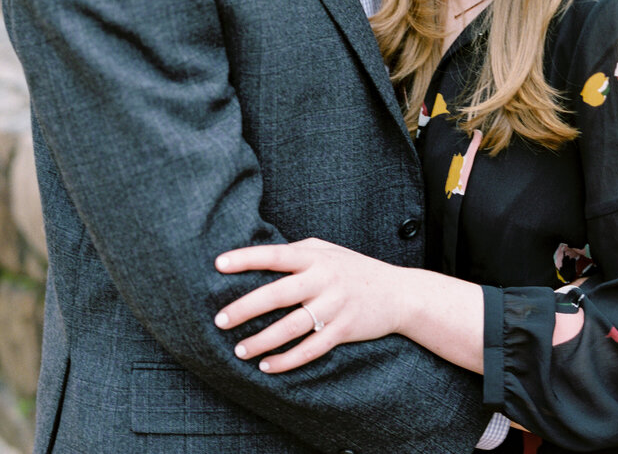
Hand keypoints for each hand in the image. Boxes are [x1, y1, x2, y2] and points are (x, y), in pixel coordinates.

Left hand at [214, 238, 409, 371]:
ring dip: (262, 341)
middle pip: (278, 293)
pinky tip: (268, 365)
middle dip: (246, 307)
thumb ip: (298, 251)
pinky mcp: (344, 330)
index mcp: (316, 257)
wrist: (398, 293)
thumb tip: (261, 254)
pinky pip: (310, 349)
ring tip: (239, 350)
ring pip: (291, 327)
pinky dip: (287, 360)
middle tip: (219, 320)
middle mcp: (324, 279)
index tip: (218, 264)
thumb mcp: (329, 251)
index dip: (246, 258)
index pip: (275, 255)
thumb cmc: (354, 269)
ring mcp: (335, 306)